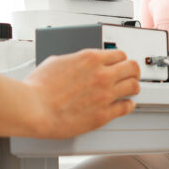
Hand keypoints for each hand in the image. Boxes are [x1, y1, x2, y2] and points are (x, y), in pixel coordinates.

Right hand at [22, 49, 140, 137]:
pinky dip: (128, 105)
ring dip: (134, 86)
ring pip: (134, 86)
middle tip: (131, 74)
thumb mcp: (56, 61)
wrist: (34, 108)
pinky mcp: (103, 114)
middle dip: (132, 70)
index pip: (119, 54)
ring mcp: (105, 95)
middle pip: (132, 67)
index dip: (120, 59)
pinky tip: (126, 104)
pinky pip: (126, 107)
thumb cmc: (38, 87)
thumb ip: (73, 60)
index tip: (120, 63)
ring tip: (131, 89)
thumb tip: (76, 62)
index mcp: (90, 58)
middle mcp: (101, 74)